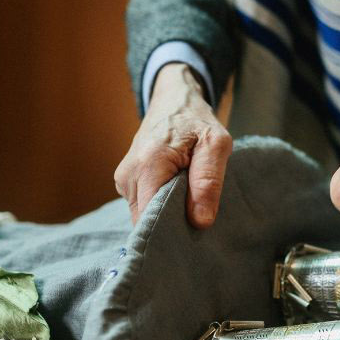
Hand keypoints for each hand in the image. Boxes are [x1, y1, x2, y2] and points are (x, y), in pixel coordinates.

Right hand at [114, 64, 231, 226]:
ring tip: (191, 206)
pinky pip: (144, 206)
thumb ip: (208, 180)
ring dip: (168, 218)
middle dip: (172, 228)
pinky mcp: (127, 183)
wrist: (173, 101)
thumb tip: (200, 221)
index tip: (195, 238)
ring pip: (144, 216)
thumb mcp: (216, 143)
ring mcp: (124, 180)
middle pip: (146, 221)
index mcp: (149, 164)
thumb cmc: (196, 121)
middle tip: (200, 225)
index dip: (173, 232)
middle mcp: (128, 175)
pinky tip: (179, 199)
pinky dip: (162, 208)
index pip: (152, 218)